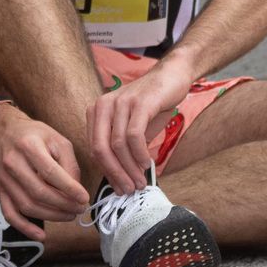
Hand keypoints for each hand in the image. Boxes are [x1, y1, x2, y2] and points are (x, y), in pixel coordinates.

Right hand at [0, 106, 89, 239]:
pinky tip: (41, 236)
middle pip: (39, 192)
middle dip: (63, 205)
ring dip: (51, 216)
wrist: (3, 132)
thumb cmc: (34, 135)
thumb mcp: (57, 139)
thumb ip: (69, 164)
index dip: (69, 189)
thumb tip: (76, 191)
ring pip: (27, 206)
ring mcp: (3, 178)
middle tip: (80, 208)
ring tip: (69, 215)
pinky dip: (25, 228)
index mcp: (29, 145)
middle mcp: (12, 162)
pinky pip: (10, 214)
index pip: (50, 172)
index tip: (84, 198)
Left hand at [88, 59, 191, 194]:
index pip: (94, 148)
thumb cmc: (152, 105)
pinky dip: (139, 154)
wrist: (171, 77)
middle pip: (100, 148)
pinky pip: (134, 135)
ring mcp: (121, 102)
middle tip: (128, 189)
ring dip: (129, 168)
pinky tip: (146, 163)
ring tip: (140, 181)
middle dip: (115, 174)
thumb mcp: (132, 127)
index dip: (106, 172)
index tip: (118, 187)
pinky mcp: (140, 103)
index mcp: (96, 111)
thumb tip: (121, 180)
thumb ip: (123, 149)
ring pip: (117, 145)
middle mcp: (103, 105)